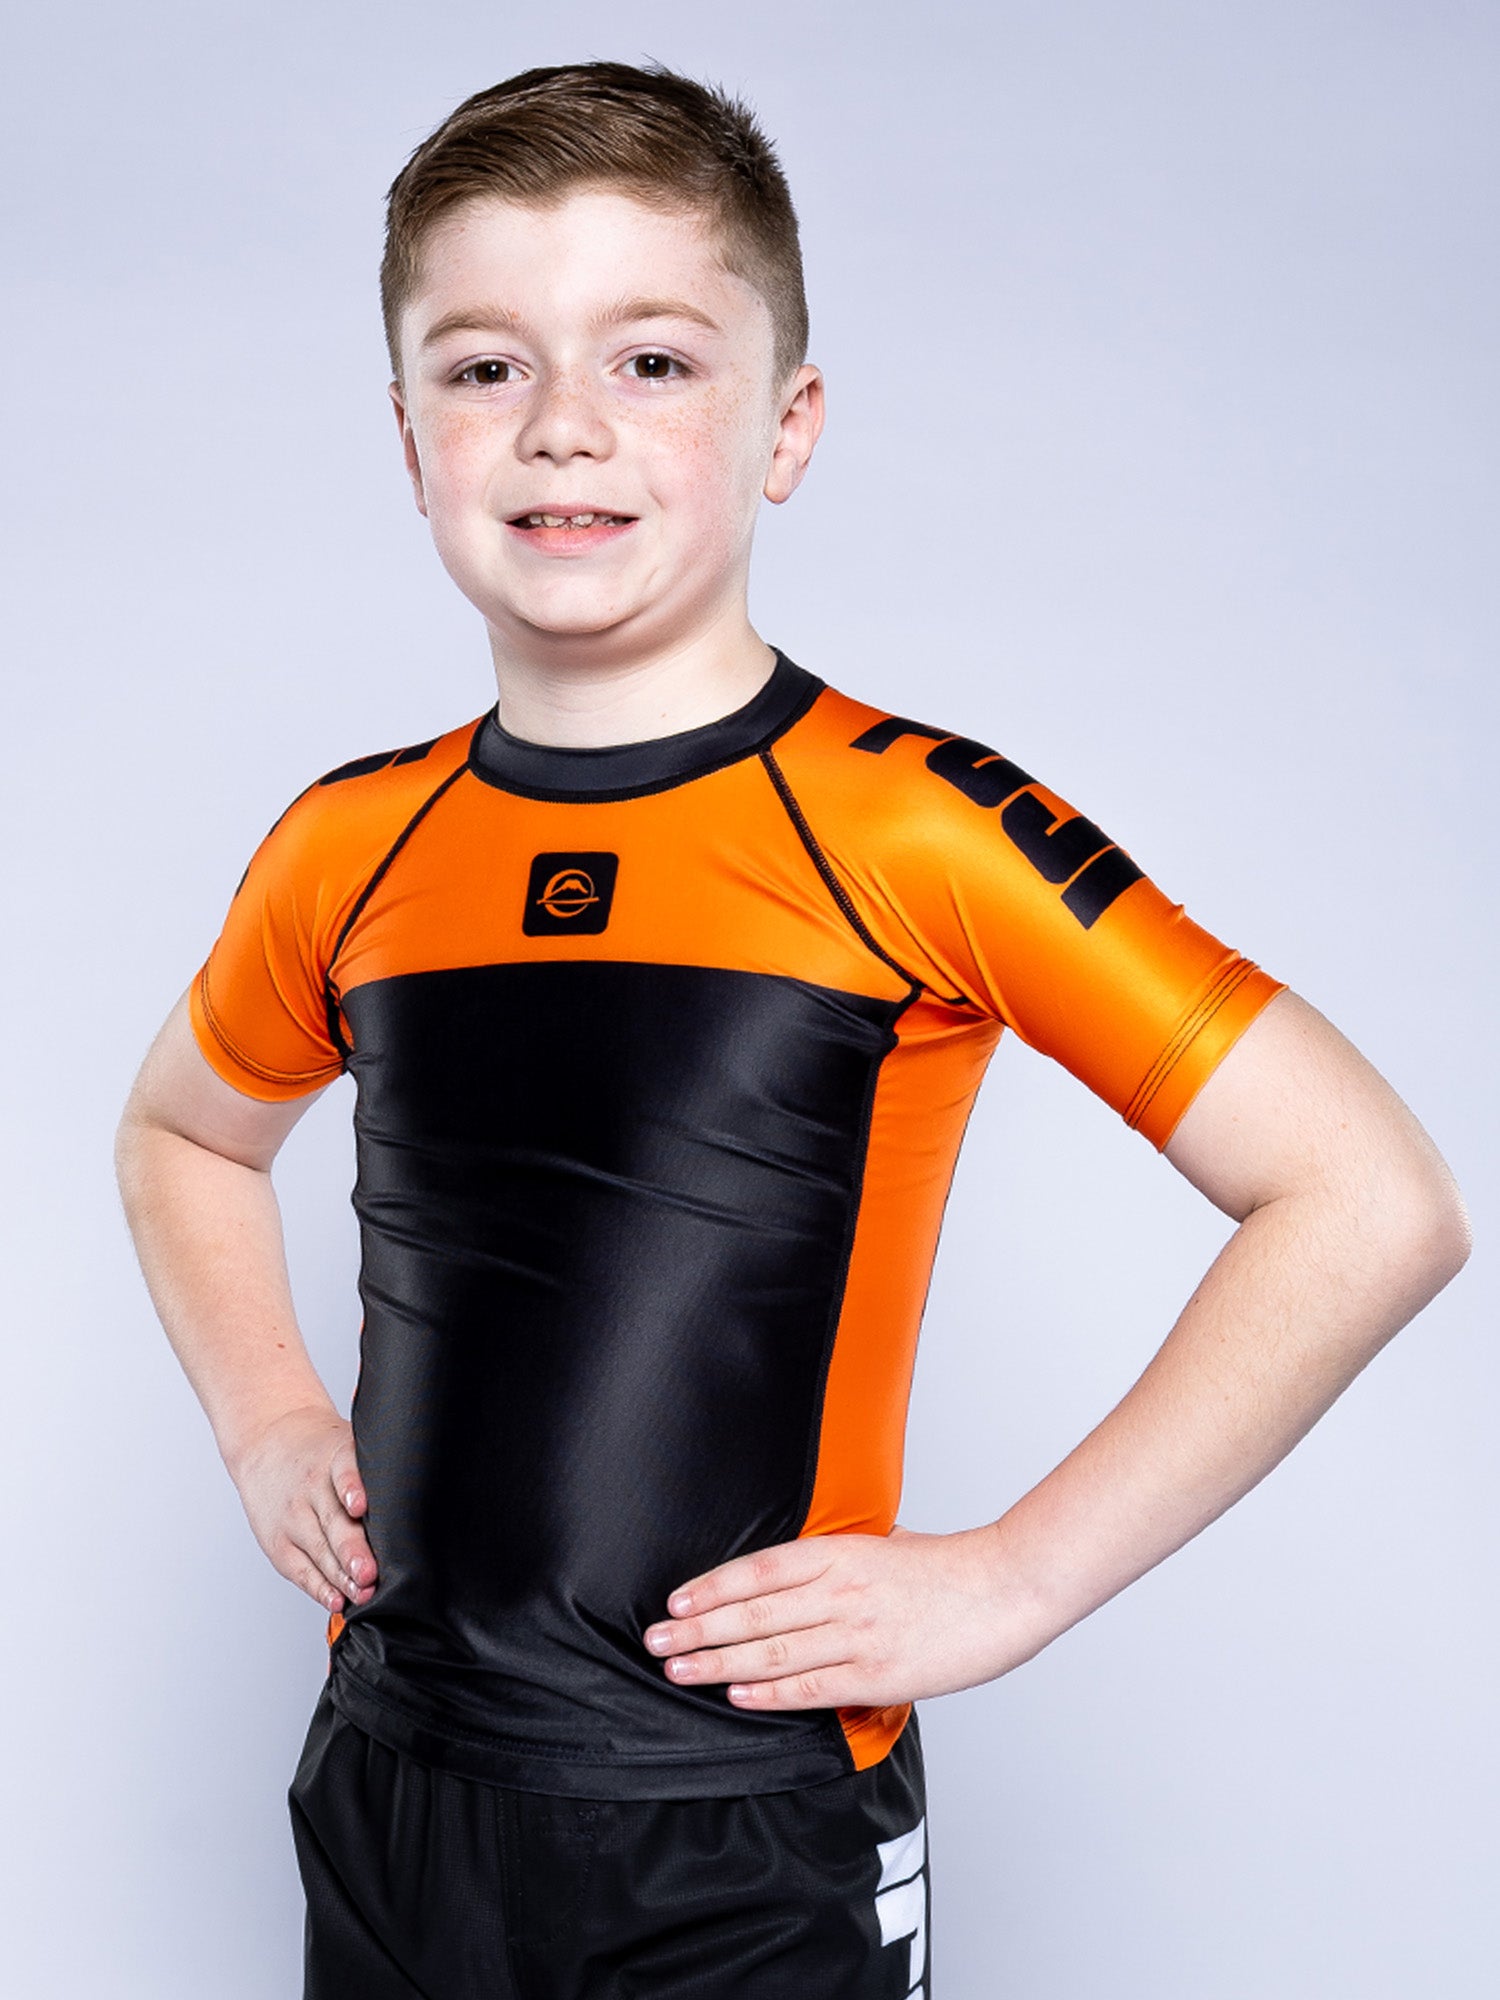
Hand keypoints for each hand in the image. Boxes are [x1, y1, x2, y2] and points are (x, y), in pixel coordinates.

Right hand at [228, 1406, 376, 1615]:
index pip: (344, 1470)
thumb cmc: (322, 1454)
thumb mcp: (348, 1445)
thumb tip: (422, 1500)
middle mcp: (312, 1488)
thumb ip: (377, 1471)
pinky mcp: (279, 1543)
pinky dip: (320, 1587)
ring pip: (319, 1550)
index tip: (360, 1506)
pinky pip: (301, 1570)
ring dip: (341, 1575)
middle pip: (333, 1521)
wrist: (270, 1446)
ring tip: (362, 1591)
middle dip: (352, 1550)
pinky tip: (336, 1599)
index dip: (352, 1488)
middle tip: (369, 1572)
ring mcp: (293, 1517)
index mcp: (334, 1457)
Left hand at [643, 1525, 1025, 1710]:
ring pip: (774, 1650)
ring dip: (719, 1662)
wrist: (1005, 1589)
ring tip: (679, 1669)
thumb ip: (837, 1556)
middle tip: (656, 1640)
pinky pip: (813, 1686)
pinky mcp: (878, 1674)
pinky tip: (738, 1694)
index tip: (675, 1601)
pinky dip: (771, 1692)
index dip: (712, 1586)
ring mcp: (859, 1634)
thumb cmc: (948, 1567)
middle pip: (754, 1611)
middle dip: (698, 1628)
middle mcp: (842, 1591)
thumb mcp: (884, 1543)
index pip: (759, 1570)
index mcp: (841, 1553)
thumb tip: (795, 1569)